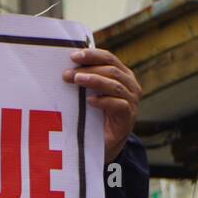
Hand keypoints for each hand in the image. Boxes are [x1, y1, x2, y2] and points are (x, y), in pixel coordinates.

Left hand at [62, 47, 140, 162]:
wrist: (106, 142)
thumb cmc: (96, 114)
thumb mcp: (91, 93)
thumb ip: (85, 79)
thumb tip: (66, 66)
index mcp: (122, 74)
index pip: (109, 58)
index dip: (92, 55)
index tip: (73, 56)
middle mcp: (130, 85)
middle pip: (111, 70)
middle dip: (88, 70)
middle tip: (68, 74)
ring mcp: (132, 101)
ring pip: (115, 86)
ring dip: (94, 81)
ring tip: (77, 80)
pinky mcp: (128, 117)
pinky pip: (119, 105)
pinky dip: (104, 101)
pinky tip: (89, 101)